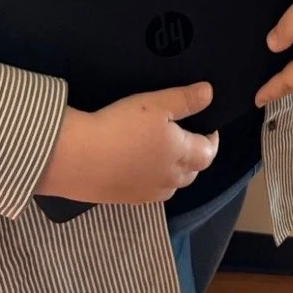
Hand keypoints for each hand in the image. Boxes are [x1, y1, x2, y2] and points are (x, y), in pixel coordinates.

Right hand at [36, 81, 219, 203]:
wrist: (80, 158)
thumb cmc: (122, 126)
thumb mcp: (155, 104)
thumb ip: (185, 99)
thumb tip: (210, 93)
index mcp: (182, 155)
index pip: (209, 152)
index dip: (212, 138)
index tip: (206, 124)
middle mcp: (171, 179)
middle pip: (194, 170)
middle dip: (195, 154)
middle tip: (186, 134)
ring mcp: (149, 193)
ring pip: (173, 183)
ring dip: (176, 169)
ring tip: (164, 149)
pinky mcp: (128, 199)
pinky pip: (152, 190)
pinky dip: (154, 178)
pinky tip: (140, 165)